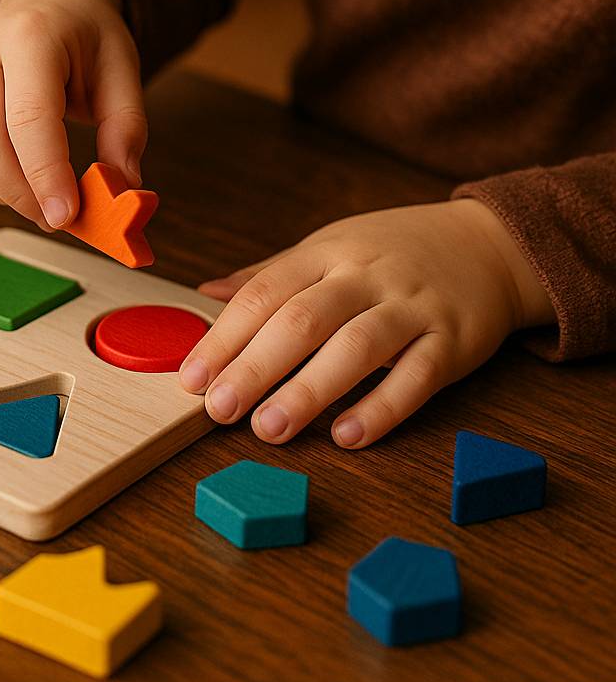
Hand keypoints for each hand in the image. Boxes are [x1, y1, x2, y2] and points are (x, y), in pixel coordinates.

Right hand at [0, 0, 146, 229]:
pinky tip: (21, 182)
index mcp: (29, 33)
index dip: (46, 174)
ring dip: (4, 193)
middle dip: (21, 192)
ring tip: (45, 199)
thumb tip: (122, 186)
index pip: (28, 116)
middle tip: (59, 218)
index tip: (67, 216)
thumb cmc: (86, 37)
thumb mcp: (123, 69)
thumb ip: (126, 127)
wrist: (50, 2)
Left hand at [180, 199, 555, 447]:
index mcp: (326, 253)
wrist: (489, 244)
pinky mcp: (453, 341)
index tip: (192, 378)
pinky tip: (346, 437)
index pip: (265, 293)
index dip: (225, 336)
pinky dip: (381, 408)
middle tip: (219, 411)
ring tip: (268, 429)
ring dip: (309, 391)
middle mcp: (365, 276)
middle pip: (302, 320)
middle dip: (255, 367)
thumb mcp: (328, 247)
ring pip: (356, 347)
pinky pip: (416, 377)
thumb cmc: (393, 251)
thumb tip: (206, 295)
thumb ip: (270, 275)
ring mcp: (411, 307)